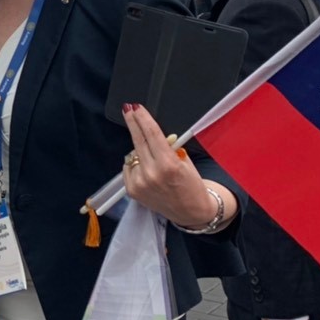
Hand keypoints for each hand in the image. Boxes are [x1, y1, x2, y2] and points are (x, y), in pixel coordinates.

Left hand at [120, 104, 217, 227]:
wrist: (190, 212)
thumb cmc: (191, 185)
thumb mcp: (185, 162)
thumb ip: (169, 148)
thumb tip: (152, 132)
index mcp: (168, 165)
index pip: (152, 135)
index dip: (143, 119)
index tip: (136, 107)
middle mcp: (152, 174)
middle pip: (138, 141)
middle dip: (133, 123)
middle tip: (128, 109)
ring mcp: (139, 183)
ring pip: (133, 154)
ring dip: (140, 150)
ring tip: (153, 158)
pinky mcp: (131, 190)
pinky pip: (129, 167)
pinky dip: (136, 164)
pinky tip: (147, 170)